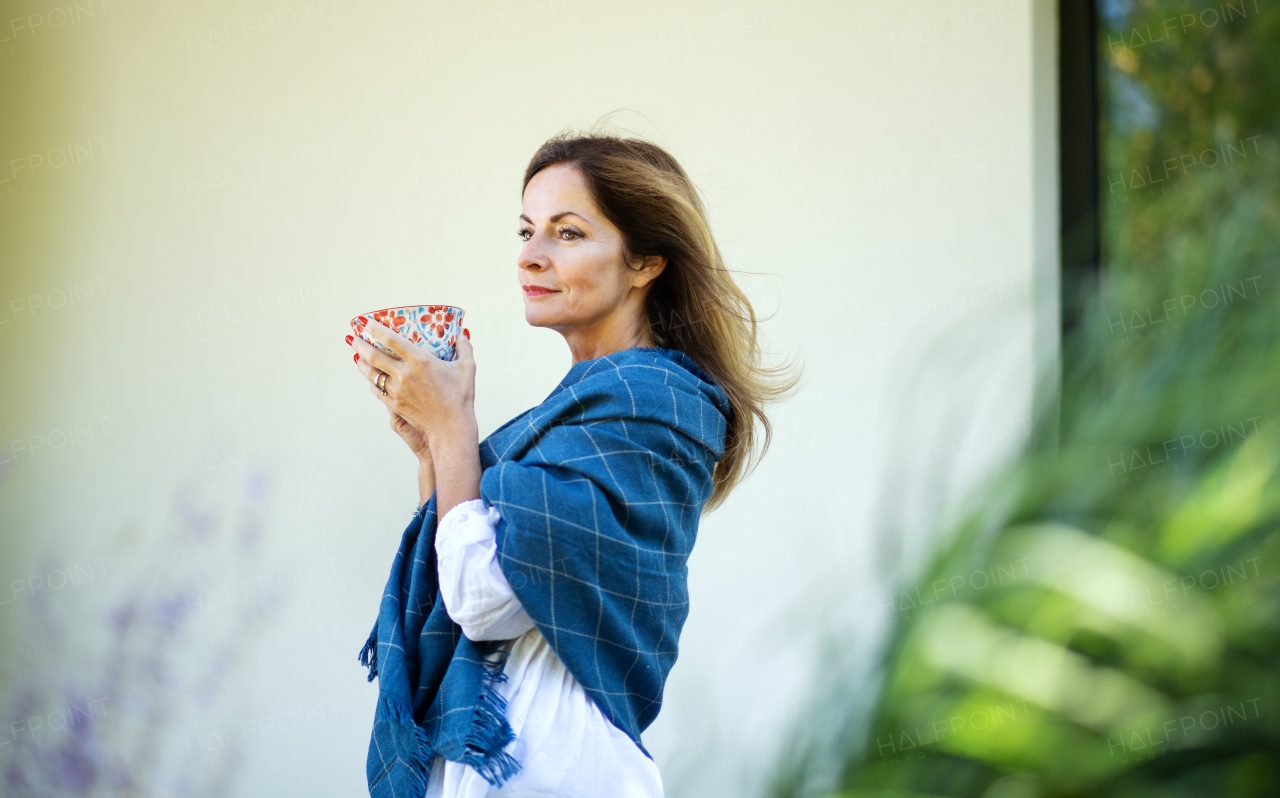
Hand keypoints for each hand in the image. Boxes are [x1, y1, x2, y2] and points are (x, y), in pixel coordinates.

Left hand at [347, 321, 477, 451]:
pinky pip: (377, 390)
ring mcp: (397, 390)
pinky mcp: (395, 404)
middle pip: (374, 355)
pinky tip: (371, 378)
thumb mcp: (467, 368)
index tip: (366, 323)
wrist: (451, 427)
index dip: (375, 329)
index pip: (391, 340)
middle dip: (360, 344)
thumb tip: (461, 334)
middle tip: (354, 337)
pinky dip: (372, 382)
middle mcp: (404, 374)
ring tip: (358, 356)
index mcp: (420, 360)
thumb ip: (464, 348)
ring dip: (361, 363)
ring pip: (372, 374)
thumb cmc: (460, 397)